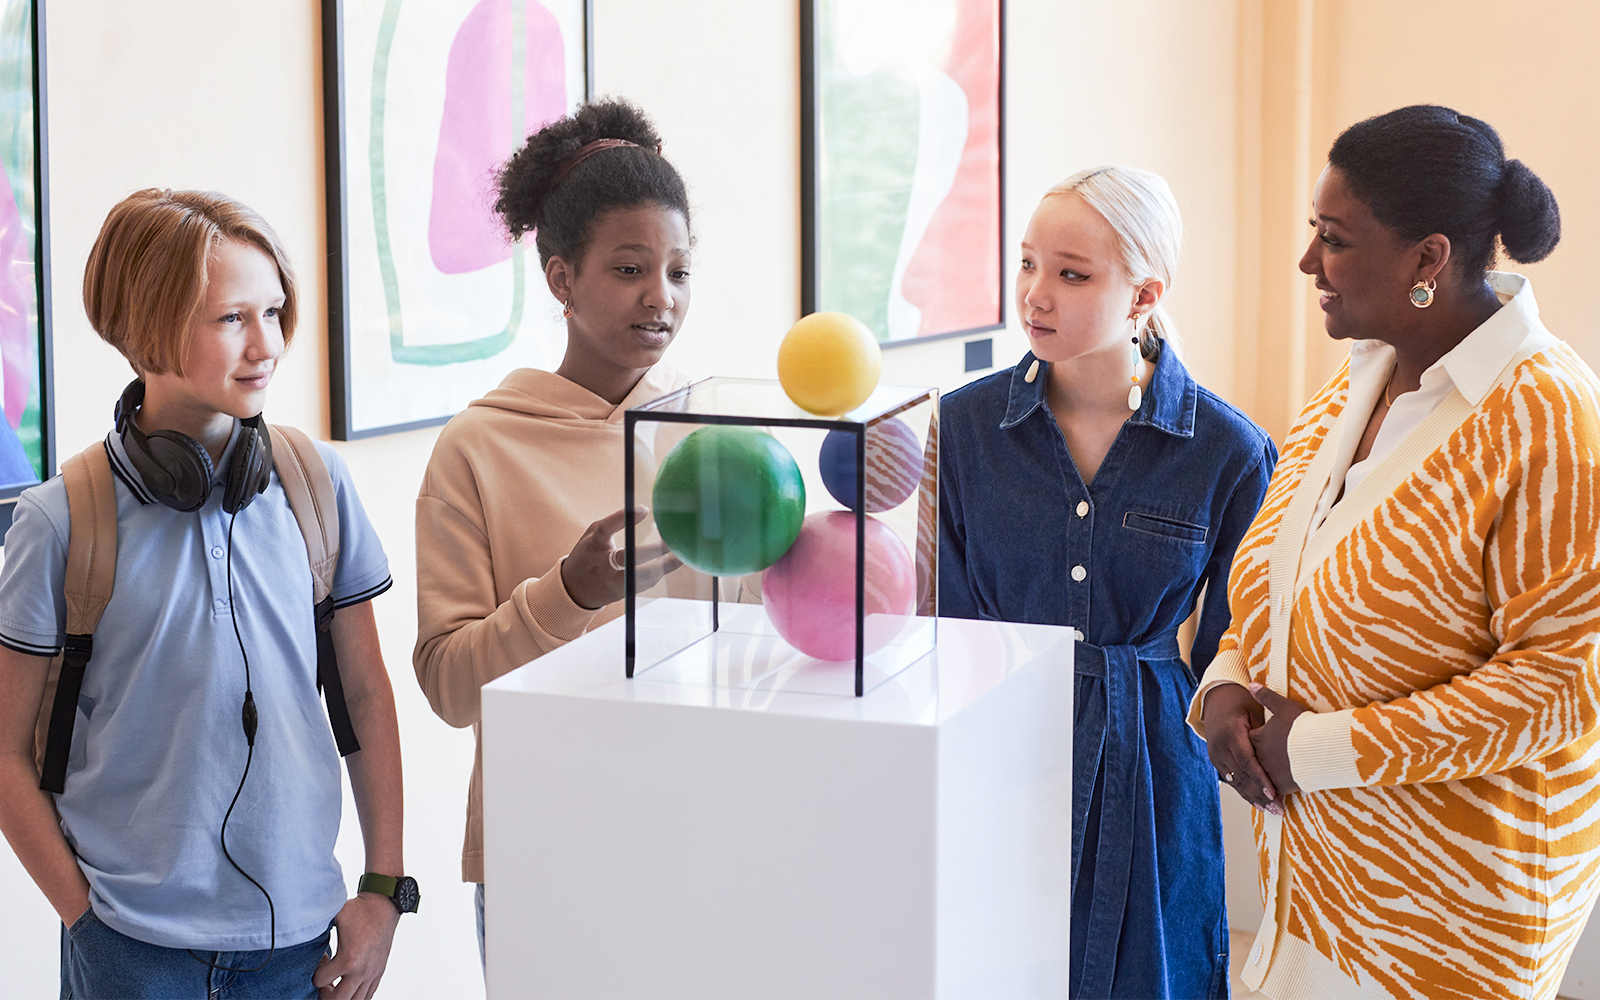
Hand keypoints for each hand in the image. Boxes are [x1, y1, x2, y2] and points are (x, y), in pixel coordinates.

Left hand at [313, 894, 399, 999]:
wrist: (384, 905)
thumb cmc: (359, 910)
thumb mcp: (334, 916)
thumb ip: (316, 926)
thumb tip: (298, 928)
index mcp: (348, 959)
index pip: (321, 981)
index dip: (314, 973)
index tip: (320, 959)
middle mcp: (361, 970)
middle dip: (326, 993)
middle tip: (324, 980)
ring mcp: (372, 973)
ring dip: (341, 996)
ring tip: (336, 984)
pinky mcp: (379, 972)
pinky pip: (368, 995)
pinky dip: (356, 995)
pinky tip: (349, 984)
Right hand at [560, 506, 682, 610]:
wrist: (575, 589)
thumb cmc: (589, 554)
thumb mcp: (593, 535)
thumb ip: (614, 521)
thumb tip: (644, 510)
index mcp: (594, 545)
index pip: (606, 528)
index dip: (623, 518)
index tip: (643, 509)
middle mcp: (603, 564)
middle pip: (629, 557)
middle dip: (654, 550)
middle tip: (672, 541)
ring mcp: (613, 581)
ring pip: (642, 576)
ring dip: (664, 566)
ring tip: (681, 555)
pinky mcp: (622, 593)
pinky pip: (645, 583)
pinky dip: (659, 572)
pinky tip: (670, 563)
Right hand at [1202, 683, 1281, 815]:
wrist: (1216, 699)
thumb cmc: (1241, 702)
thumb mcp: (1254, 710)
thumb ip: (1264, 731)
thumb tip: (1284, 746)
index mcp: (1230, 734)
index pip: (1247, 762)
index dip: (1261, 779)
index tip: (1274, 792)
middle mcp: (1220, 748)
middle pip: (1242, 777)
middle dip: (1260, 795)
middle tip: (1277, 808)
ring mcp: (1216, 756)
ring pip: (1236, 782)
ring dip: (1254, 798)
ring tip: (1271, 810)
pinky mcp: (1217, 761)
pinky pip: (1232, 780)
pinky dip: (1246, 793)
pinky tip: (1259, 804)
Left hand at [1248, 684, 1307, 798]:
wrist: (1320, 747)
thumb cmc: (1303, 726)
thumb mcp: (1284, 707)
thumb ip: (1265, 697)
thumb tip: (1251, 684)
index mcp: (1257, 739)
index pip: (1247, 741)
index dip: (1248, 742)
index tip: (1251, 744)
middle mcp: (1259, 756)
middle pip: (1250, 763)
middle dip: (1250, 767)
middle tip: (1248, 772)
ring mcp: (1269, 772)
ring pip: (1259, 780)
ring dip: (1259, 785)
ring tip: (1261, 790)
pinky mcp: (1281, 785)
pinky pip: (1272, 793)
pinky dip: (1271, 796)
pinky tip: (1273, 802)